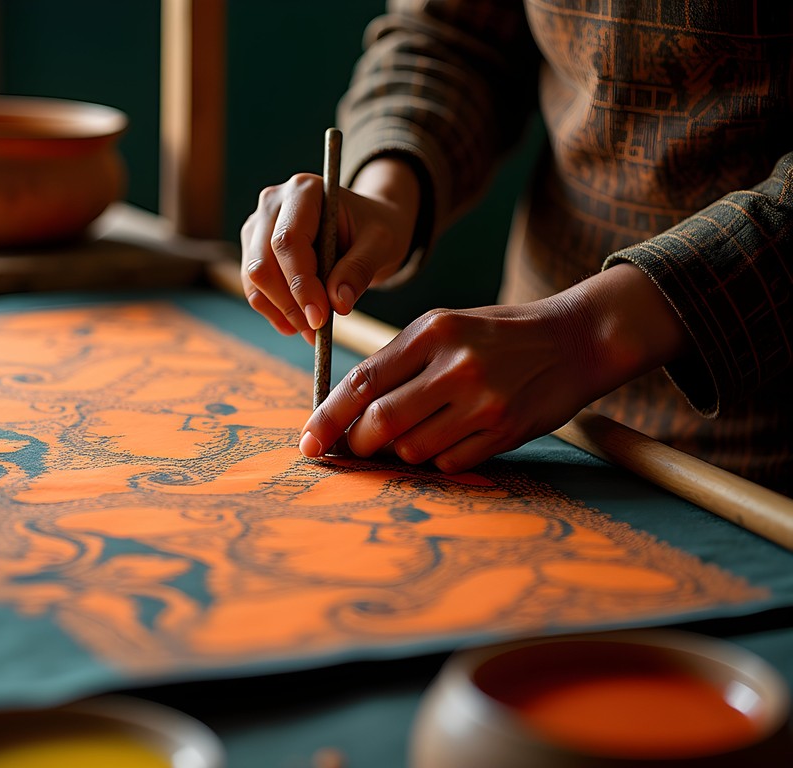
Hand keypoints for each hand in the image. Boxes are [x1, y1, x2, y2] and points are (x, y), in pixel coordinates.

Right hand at [239, 157, 419, 342]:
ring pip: (254, 279)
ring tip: (312, 331)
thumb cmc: (373, 228)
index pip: (288, 241)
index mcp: (303, 190)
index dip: (301, 284)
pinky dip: (274, 312)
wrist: (364, 227)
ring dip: (281, 311)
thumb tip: (338, 303)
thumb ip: (359, 269)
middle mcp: (272, 203)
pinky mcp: (253, 250)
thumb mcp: (380, 244)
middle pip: (263, 263)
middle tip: (317, 329)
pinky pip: (254, 289)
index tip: (320, 317)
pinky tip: (298, 324)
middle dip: (289, 303)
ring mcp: (258, 227)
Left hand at [298, 264, 690, 472]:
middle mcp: (456, 365)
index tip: (308, 442)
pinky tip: (451, 440)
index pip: (362, 382)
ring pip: (413, 449)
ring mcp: (484, 401)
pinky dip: (438, 461)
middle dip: (358, 444)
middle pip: (381, 422)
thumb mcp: (447, 327)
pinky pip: (450, 463)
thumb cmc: (498, 335)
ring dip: (401, 453)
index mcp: (433, 331)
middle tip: (355, 449)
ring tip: (414, 435)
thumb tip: (344, 409)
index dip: (328, 417)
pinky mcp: (506, 431)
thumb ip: (398, 361)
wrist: (577, 340)